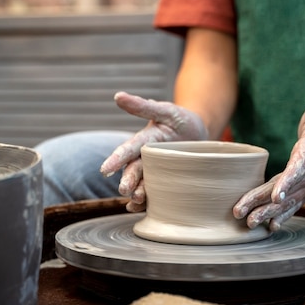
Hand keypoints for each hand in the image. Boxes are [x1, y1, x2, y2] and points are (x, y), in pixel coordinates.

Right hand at [100, 92, 207, 210]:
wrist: (199, 134)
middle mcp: (144, 158)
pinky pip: (153, 194)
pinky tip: (140, 208)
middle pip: (132, 171)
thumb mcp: (165, 110)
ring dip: (136, 192)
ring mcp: (153, 171)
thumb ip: (143, 106)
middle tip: (123, 189)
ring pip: (141, 184)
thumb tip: (117, 96)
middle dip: (127, 180)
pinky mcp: (164, 182)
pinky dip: (145, 202)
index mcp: (143, 141)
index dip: (116, 159)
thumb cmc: (180, 120)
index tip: (105, 169)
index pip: (127, 149)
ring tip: (136, 199)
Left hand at [233, 88, 304, 230]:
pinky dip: (281, 218)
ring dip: (266, 214)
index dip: (288, 182)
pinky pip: (290, 207)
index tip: (277, 195)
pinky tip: (268, 228)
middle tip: (244, 215)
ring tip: (248, 224)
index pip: (298, 170)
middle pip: (284, 191)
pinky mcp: (302, 193)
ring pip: (284, 203)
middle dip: (263, 204)